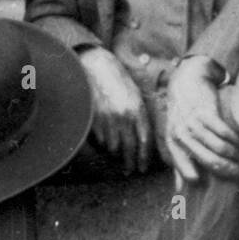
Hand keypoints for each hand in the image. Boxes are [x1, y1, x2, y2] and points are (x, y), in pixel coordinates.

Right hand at [78, 46, 152, 174]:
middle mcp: (123, 116)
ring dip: (116, 156)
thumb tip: (145, 139)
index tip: (142, 168)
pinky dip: (104, 146)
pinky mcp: (93, 119)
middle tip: (130, 171)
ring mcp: (107, 119)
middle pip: (129, 148)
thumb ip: (141, 116)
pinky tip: (106, 147)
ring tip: (118, 160)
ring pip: (113, 147)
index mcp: (137, 109)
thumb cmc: (118, 81)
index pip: (144, 140)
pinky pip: (100, 140)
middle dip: (130, 163)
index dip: (144, 157)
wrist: (96, 68)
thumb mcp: (135, 95)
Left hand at [165, 56, 238, 183]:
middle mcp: (180, 134)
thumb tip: (180, 190)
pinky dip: (238, 140)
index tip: (223, 188)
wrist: (186, 79)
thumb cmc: (182, 112)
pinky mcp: (205, 111)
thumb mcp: (175, 135)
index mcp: (172, 144)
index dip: (204, 181)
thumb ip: (179, 161)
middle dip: (232, 171)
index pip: (186, 170)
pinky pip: (224, 131)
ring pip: (219, 147)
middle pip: (209, 161)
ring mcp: (192, 122)